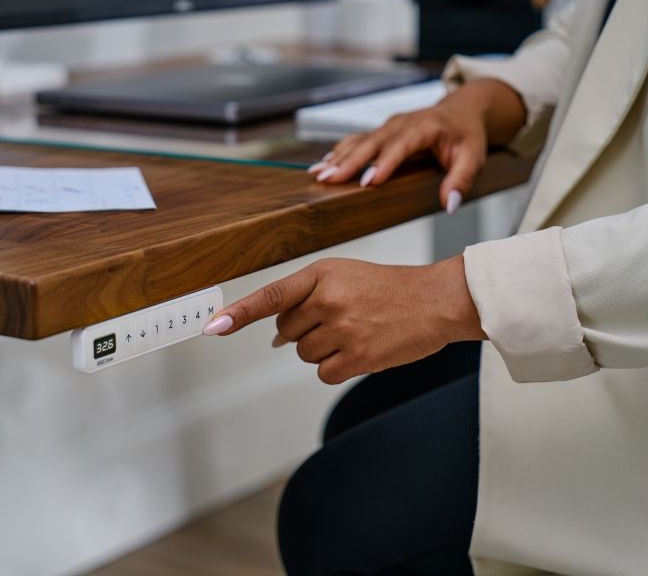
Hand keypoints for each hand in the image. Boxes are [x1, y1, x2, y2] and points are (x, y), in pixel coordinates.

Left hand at [203, 257, 485, 383]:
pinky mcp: (358, 357)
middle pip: (286, 332)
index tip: (213, 327)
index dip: (240, 314)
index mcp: (321, 274)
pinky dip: (336, 367)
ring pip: (303, 354)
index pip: (271, 296)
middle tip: (338, 319)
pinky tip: (359, 350)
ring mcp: (343, 330)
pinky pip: (323, 372)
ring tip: (354, 331)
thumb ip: (305, 299)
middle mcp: (328, 300)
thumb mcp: (344, 277)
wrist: (434, 301)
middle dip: (305, 331)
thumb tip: (274, 337)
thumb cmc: (388, 288)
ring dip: (322, 349)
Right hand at [308, 79, 526, 212]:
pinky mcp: (381, 133)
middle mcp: (402, 123)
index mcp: (425, 126)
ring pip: (359, 141)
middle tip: (329, 178)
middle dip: (349, 162)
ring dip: (337, 158)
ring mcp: (388, 126)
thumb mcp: (474, 157)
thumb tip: (449, 205)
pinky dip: (338, 153)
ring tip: (318, 174)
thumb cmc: (467, 135)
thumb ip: (461, 180)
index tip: (367, 181)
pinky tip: (322, 165)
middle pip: (372, 143)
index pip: (402, 145)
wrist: (461, 109)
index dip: (384, 163)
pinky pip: (356, 141)